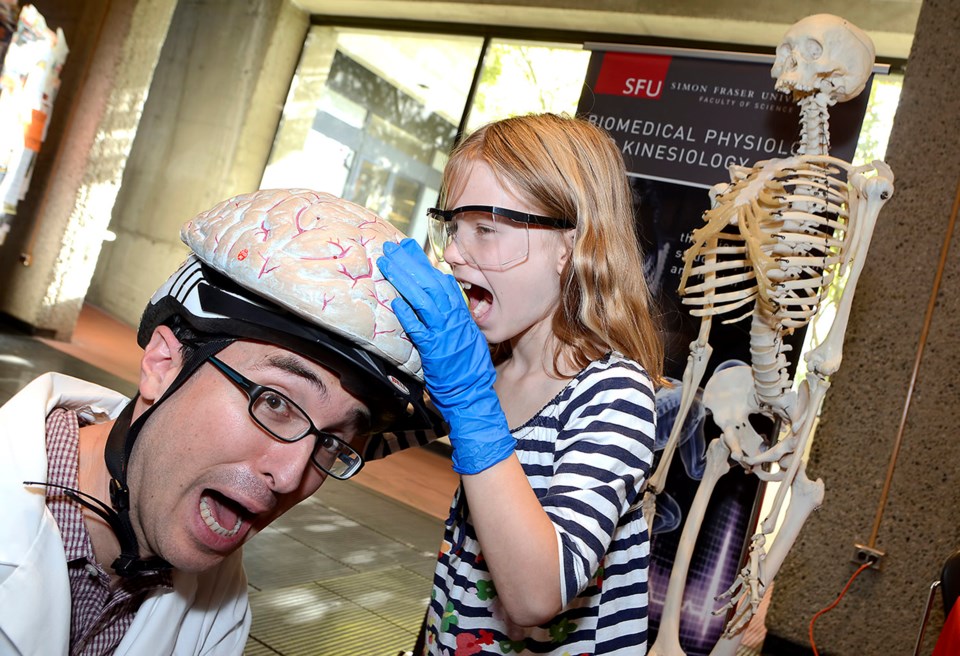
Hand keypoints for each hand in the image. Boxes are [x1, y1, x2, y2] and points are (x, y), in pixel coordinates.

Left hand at [377, 239, 513, 474]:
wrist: (474, 394)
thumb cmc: (467, 368)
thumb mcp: (465, 336)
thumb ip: (452, 318)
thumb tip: (438, 301)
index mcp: (462, 314)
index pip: (441, 281)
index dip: (422, 263)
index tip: (406, 248)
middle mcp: (455, 319)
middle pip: (431, 283)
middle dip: (409, 263)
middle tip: (390, 248)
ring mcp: (446, 333)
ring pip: (425, 299)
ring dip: (404, 279)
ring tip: (387, 263)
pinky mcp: (436, 350)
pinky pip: (421, 329)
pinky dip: (409, 314)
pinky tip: (396, 300)